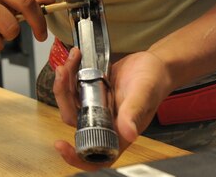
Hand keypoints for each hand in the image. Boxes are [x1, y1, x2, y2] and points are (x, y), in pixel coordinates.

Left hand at [52, 48, 173, 169]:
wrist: (153, 65)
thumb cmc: (154, 83)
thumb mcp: (144, 95)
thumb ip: (133, 113)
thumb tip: (128, 133)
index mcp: (117, 133)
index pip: (94, 154)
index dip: (75, 156)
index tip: (61, 144)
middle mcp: (104, 122)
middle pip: (73, 119)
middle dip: (63, 97)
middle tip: (63, 73)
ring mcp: (96, 107)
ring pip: (70, 101)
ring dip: (64, 82)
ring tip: (69, 61)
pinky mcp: (92, 92)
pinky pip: (73, 87)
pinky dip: (70, 73)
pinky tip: (74, 58)